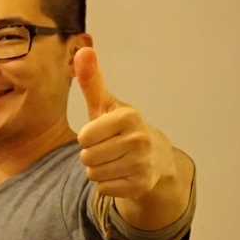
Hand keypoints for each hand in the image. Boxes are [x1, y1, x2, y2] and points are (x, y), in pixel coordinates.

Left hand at [73, 49, 178, 201]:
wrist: (156, 158)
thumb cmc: (121, 129)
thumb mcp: (105, 105)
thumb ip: (91, 81)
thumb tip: (83, 50)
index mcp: (129, 117)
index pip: (84, 137)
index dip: (87, 137)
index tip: (101, 133)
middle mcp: (140, 139)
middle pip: (86, 157)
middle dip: (92, 155)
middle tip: (109, 149)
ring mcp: (142, 163)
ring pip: (93, 174)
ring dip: (98, 170)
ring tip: (115, 160)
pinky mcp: (140, 185)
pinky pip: (103, 189)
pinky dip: (108, 185)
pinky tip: (122, 174)